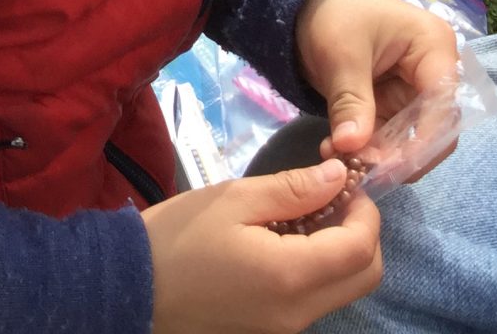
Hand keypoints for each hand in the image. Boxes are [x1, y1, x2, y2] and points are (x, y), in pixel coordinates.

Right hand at [144, 160, 383, 333]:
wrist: (131, 288)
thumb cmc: (177, 237)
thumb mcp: (234, 199)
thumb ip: (293, 189)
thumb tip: (338, 177)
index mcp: (291, 276)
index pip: (361, 248)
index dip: (366, 211)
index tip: (345, 182)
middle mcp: (299, 311)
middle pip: (364, 276)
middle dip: (362, 232)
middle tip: (332, 197)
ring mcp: (287, 326)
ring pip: (344, 288)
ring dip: (341, 250)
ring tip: (305, 214)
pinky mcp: (273, 329)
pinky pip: (316, 298)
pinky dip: (319, 267)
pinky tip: (286, 239)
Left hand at [295, 0, 459, 160]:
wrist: (308, 2)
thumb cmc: (334, 13)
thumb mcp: (341, 55)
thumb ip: (351, 101)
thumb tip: (351, 147)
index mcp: (434, 48)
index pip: (443, 105)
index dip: (421, 142)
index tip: (388, 167)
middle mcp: (434, 72)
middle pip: (433, 128)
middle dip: (398, 154)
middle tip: (361, 171)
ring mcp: (415, 91)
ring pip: (409, 139)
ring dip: (378, 156)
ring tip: (340, 161)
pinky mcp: (394, 104)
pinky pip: (388, 136)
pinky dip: (367, 148)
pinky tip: (338, 151)